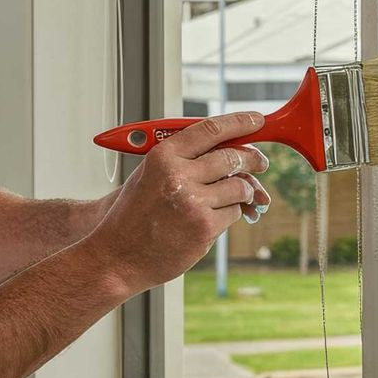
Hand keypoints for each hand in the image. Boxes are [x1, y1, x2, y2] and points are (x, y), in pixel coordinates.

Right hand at [85, 113, 272, 292]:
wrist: (117, 256)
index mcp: (163, 155)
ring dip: (243, 192)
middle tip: (260, 162)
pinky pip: (234, 212)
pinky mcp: (204, 227)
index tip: (256, 120)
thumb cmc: (134, 215)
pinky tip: (212, 219)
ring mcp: (193, 202)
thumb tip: (227, 145)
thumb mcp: (150, 174)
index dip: (240, 122)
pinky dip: (231, 214)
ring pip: (240, 187)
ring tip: (235, 197)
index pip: (211, 129)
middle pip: (233, 157)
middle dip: (252, 159)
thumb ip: (185, 158)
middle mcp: (178, 175)